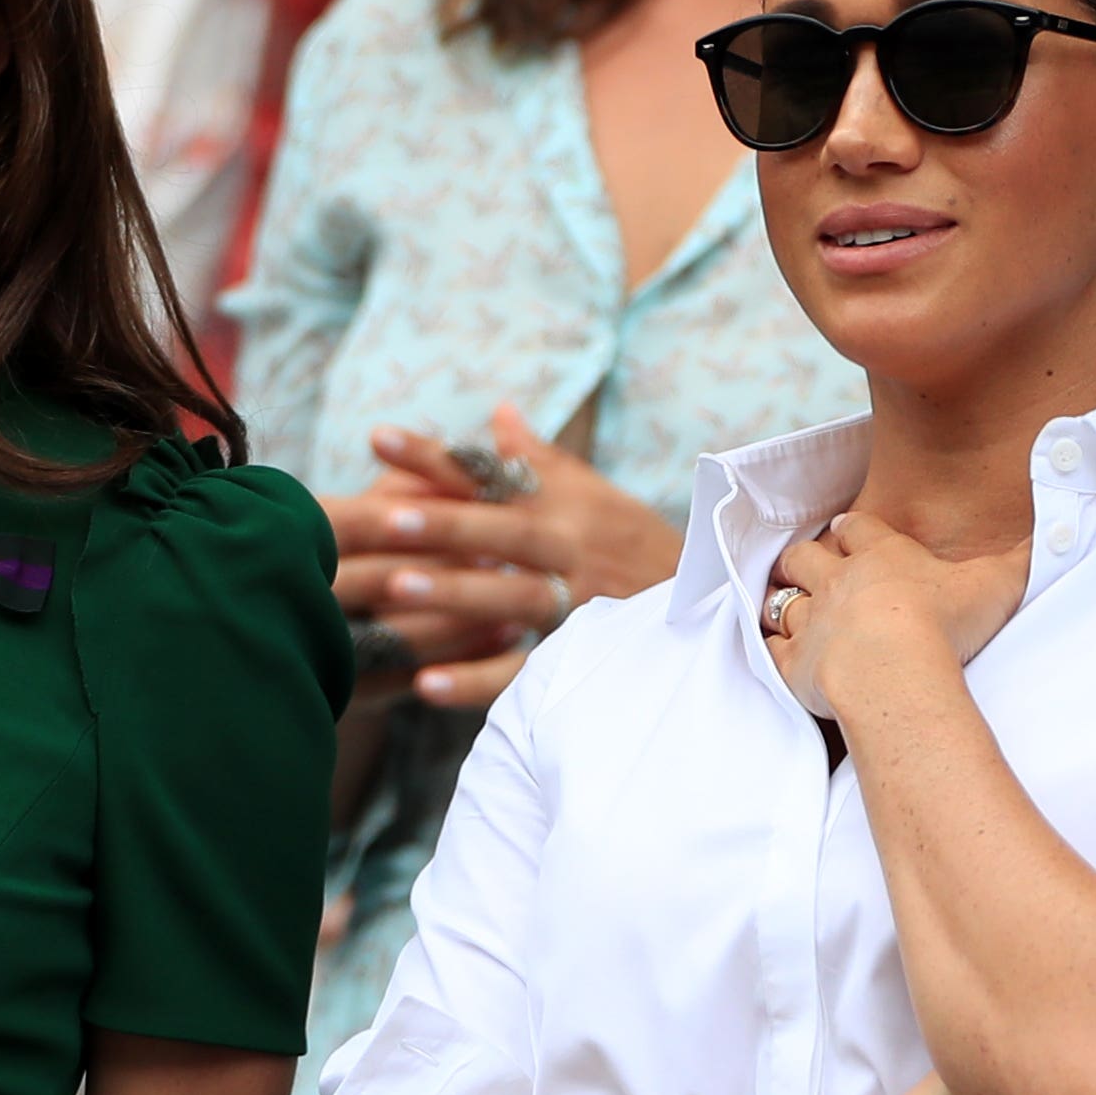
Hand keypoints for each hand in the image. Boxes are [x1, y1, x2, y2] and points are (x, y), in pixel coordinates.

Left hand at [347, 406, 684, 707]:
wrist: (717, 608)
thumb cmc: (639, 546)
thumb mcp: (597, 495)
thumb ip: (539, 459)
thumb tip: (498, 410)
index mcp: (563, 507)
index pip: (492, 475)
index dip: (436, 458)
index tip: (377, 438)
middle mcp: (570, 551)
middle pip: (505, 534)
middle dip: (447, 525)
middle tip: (385, 517)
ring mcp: (578, 606)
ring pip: (514, 599)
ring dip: (456, 597)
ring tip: (395, 593)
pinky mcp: (582, 659)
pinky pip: (527, 673)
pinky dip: (477, 681)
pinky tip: (424, 684)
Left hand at [764, 511, 1028, 720]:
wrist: (895, 668)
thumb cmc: (946, 624)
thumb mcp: (998, 583)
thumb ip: (1024, 557)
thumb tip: (1059, 528)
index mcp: (882, 559)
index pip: (858, 530)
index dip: (852, 530)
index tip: (847, 528)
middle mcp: (839, 583)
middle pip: (806, 558)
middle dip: (804, 559)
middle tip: (806, 563)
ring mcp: (813, 622)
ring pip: (783, 601)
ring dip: (784, 602)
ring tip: (787, 604)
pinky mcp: (796, 664)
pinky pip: (774, 650)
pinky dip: (774, 648)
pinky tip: (778, 650)